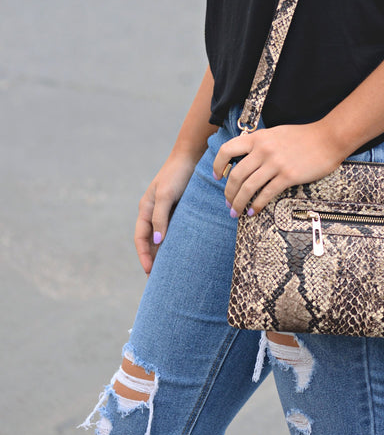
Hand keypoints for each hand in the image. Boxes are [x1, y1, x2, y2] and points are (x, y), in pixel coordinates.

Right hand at [134, 152, 197, 274]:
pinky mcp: (180, 208)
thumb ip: (160, 217)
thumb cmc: (177, 173)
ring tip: (170, 270)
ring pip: (162, 236)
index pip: (141, 238)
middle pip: (150, 240)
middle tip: (158, 279)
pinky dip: (175, 242)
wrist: (192, 155)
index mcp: (146, 208)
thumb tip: (158, 241)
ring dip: (164, 252)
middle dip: (152, 258)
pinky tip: (183, 251)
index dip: (143, 255)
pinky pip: (175, 229)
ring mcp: (167, 210)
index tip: (149, 272)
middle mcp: (154, 211)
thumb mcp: (166, 194)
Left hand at [212, 122, 343, 216]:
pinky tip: (253, 211)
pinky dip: (257, 205)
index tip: (218, 176)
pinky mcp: (287, 176)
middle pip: (236, 175)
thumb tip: (245, 159)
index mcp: (258, 137)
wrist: (328, 138)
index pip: (227, 150)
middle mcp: (263, 149)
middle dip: (229, 193)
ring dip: (239, 203)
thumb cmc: (304, 136)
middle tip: (228, 203)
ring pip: (248, 187)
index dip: (218, 165)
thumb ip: (260, 144)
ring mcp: (275, 163)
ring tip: (236, 212)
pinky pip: (266, 194)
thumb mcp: (276, 133)